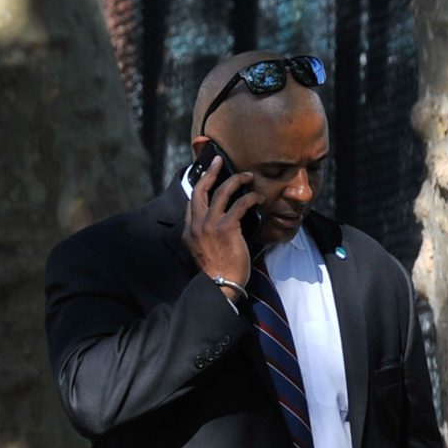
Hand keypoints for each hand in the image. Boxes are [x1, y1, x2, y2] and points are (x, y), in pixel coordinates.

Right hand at [182, 155, 262, 300]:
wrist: (219, 286)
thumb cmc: (217, 275)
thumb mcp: (203, 253)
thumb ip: (206, 237)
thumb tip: (222, 225)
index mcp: (188, 232)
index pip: (192, 203)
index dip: (200, 188)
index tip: (208, 179)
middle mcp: (196, 226)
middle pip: (200, 190)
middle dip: (210, 172)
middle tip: (218, 160)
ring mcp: (209, 225)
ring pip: (221, 192)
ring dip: (236, 180)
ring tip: (248, 176)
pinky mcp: (226, 227)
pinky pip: (240, 204)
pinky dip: (251, 198)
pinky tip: (259, 197)